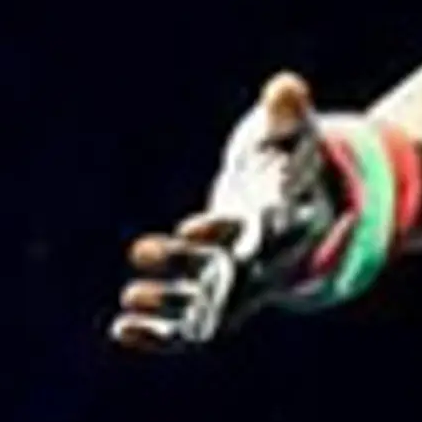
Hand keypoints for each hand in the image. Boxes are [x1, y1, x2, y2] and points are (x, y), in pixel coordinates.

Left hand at [112, 72, 338, 352]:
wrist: (299, 218)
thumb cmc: (291, 169)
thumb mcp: (291, 139)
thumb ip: (289, 118)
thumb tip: (287, 86)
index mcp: (282, 229)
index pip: (256, 236)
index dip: (223, 233)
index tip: (190, 227)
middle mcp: (264, 266)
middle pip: (227, 275)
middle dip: (185, 267)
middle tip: (140, 249)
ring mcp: (240, 290)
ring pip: (208, 311)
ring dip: (169, 305)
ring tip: (129, 298)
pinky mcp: (217, 302)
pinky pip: (190, 330)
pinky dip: (160, 334)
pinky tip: (122, 331)